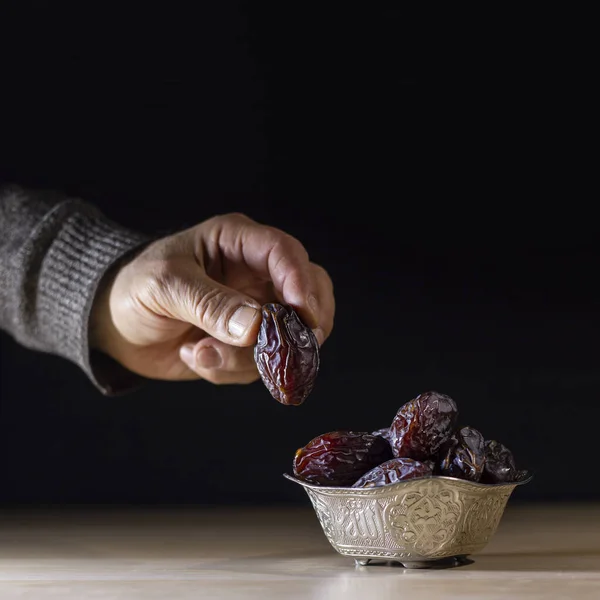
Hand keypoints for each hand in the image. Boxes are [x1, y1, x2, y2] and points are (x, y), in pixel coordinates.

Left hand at [90, 213, 334, 383]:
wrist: (116, 328)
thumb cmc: (134, 288)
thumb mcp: (164, 287)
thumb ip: (210, 304)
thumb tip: (258, 327)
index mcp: (237, 242)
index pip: (284, 252)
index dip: (301, 282)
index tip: (304, 316)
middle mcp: (255, 273)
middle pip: (311, 291)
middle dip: (300, 325)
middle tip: (280, 349)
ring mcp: (256, 310)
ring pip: (289, 336)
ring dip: (248, 358)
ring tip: (200, 353)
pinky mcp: (248, 343)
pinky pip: (262, 363)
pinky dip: (230, 370)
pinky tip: (196, 356)